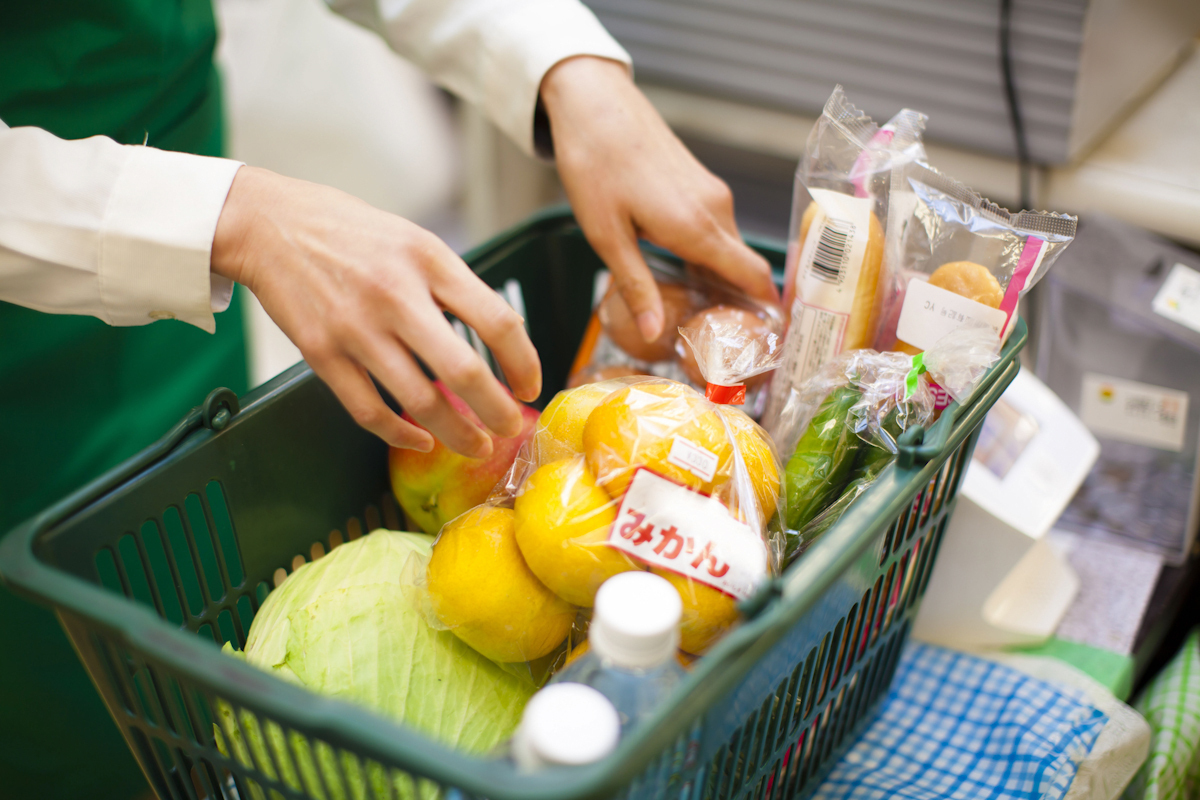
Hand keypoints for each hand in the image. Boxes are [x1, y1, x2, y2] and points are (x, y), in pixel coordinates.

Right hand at [211, 166, 539, 457]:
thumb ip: (454, 285)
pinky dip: (400, 434)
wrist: (268, 224)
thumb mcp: (416, 240)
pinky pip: (369, 411)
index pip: (497, 321)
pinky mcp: (322, 355)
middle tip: (511, 428)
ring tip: (476, 446)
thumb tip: (498, 338)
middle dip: (497, 411)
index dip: (524, 362)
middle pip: (464, 371)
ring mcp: (356, 329)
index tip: (529, 386)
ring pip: (419, 401)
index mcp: (428, 261)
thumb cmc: (351, 232)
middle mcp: (396, 296)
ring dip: (456, 434)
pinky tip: (421, 440)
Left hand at [540, 56, 778, 341]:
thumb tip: (655, 333)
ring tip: (699, 313)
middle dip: (741, 303)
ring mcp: (712, 193)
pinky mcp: (701, 182)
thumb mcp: (608, 236)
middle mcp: (716, 209)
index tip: (768, 341)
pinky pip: (718, 229)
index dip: (766, 310)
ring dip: (722, 278)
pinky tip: (684, 272)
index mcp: (697, 227)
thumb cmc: (594, 166)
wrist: (593, 103)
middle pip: (745, 266)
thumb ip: (637, 286)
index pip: (753, 276)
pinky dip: (710, 255)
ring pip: (730, 247)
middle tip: (721, 340)